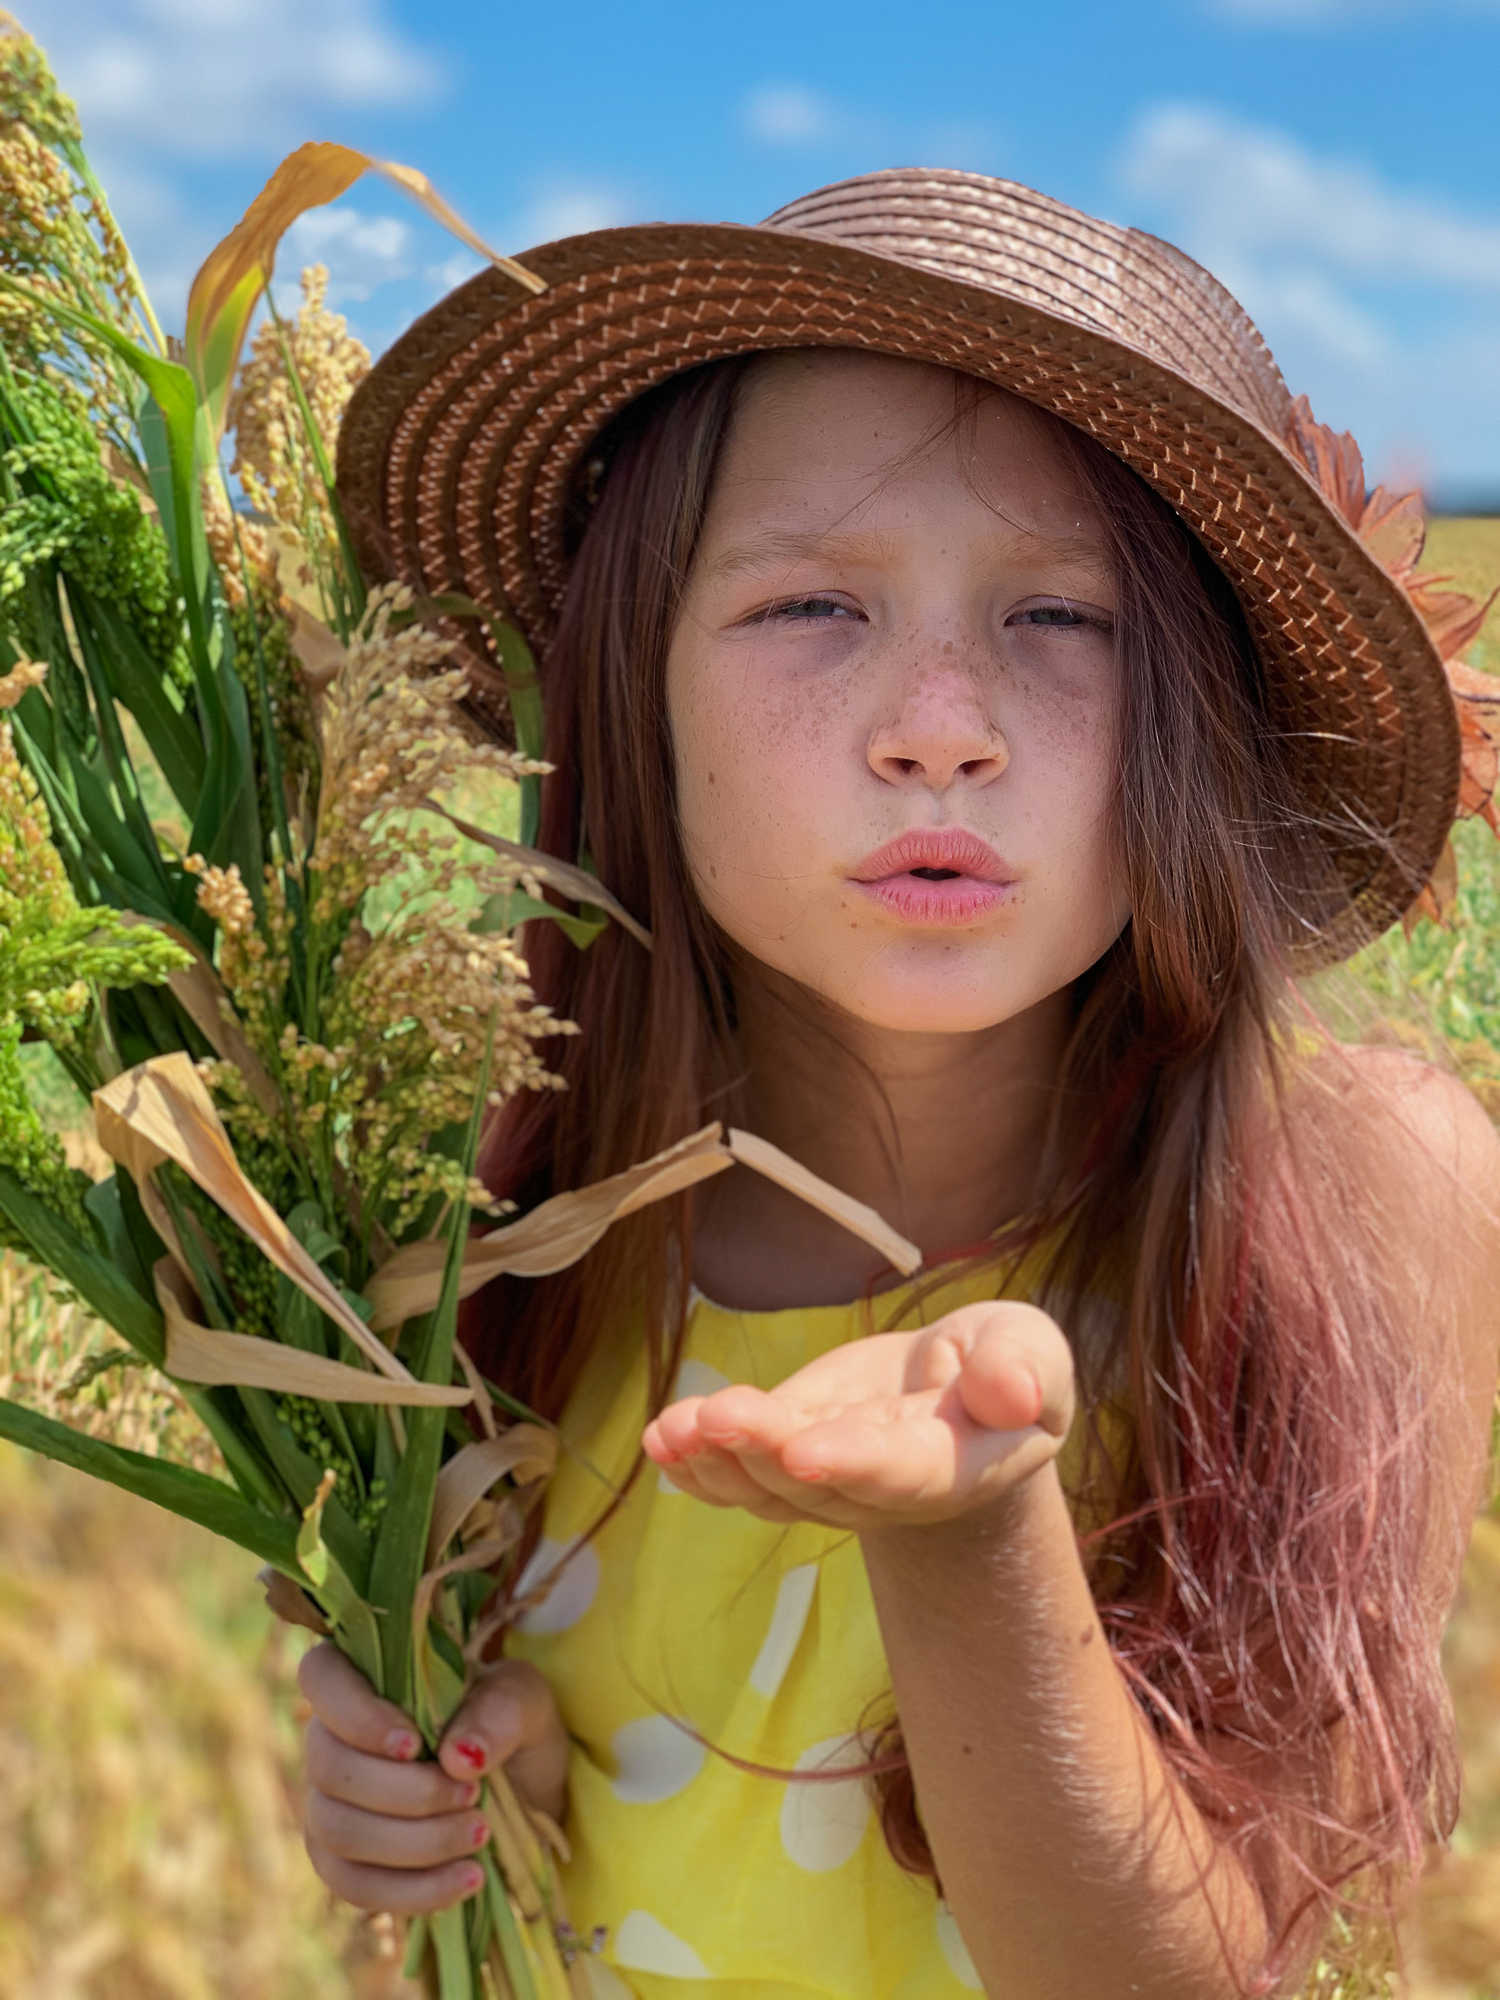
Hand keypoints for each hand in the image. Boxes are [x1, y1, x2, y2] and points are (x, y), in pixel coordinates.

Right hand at [295, 1642, 569, 1913]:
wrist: (525, 1787)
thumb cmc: (508, 1724)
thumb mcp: (523, 1701)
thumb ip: (498, 1713)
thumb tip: (459, 1756)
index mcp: (366, 1675)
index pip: (321, 1675)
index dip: (355, 1714)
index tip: (414, 1744)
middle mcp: (333, 1737)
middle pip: (330, 1768)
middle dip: (407, 1793)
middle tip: (472, 1793)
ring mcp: (330, 1802)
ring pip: (338, 1832)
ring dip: (415, 1843)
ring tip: (479, 1835)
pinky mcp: (345, 1862)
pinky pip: (356, 1886)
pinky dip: (413, 1891)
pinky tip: (467, 1881)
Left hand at [641, 1299, 1074, 1533]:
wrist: (963, 1399)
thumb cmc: (1001, 1365)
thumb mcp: (1030, 1349)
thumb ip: (1024, 1368)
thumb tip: (1014, 1393)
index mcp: (955, 1463)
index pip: (903, 1472)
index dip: (853, 1463)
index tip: (804, 1450)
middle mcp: (885, 1490)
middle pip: (820, 1485)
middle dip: (764, 1451)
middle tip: (719, 1416)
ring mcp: (831, 1484)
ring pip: (768, 1490)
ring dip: (718, 1462)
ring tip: (677, 1429)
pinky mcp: (788, 1462)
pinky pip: (740, 1481)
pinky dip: (697, 1467)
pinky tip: (663, 1440)